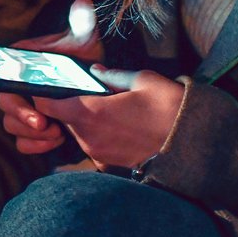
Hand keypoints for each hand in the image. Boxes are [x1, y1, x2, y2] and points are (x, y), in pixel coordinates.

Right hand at [0, 0, 103, 154]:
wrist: (92, 84)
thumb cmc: (82, 60)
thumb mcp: (84, 42)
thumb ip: (81, 25)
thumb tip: (83, 4)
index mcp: (20, 64)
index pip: (1, 74)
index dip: (4, 86)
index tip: (22, 94)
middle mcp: (17, 87)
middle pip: (5, 105)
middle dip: (22, 116)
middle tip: (43, 123)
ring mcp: (24, 110)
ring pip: (12, 126)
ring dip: (32, 133)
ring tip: (56, 132)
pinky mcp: (33, 130)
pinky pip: (23, 143)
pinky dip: (36, 145)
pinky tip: (56, 140)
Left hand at [4, 68, 184, 168]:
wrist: (193, 147)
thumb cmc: (169, 109)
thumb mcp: (143, 80)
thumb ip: (113, 75)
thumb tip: (96, 71)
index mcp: (90, 113)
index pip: (47, 104)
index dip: (44, 93)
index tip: (49, 85)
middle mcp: (88, 138)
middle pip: (63, 118)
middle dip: (71, 105)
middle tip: (92, 93)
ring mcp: (98, 155)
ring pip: (79, 132)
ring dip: (88, 121)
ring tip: (113, 110)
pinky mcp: (109, 166)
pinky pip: (95, 146)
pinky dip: (101, 136)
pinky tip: (122, 128)